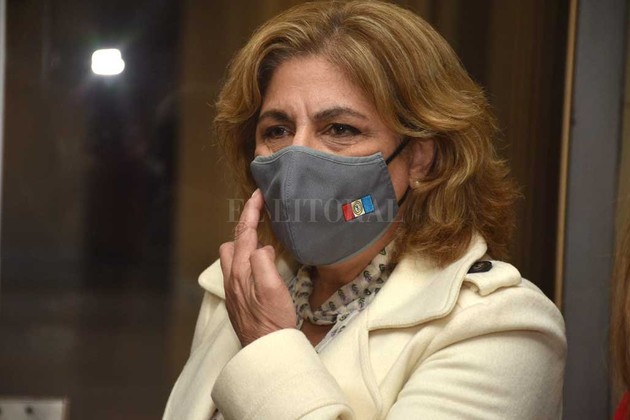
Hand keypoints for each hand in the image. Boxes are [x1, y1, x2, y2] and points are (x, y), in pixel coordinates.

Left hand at [219, 189, 296, 346]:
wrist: (266, 351)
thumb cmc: (273, 322)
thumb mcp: (274, 289)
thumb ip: (263, 262)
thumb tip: (261, 247)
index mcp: (241, 270)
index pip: (244, 232)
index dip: (251, 211)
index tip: (258, 194)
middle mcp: (232, 278)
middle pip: (232, 242)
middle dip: (244, 226)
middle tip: (261, 217)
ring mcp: (233, 290)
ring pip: (232, 257)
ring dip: (243, 244)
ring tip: (260, 239)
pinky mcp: (238, 300)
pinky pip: (237, 270)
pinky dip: (246, 259)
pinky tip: (258, 265)